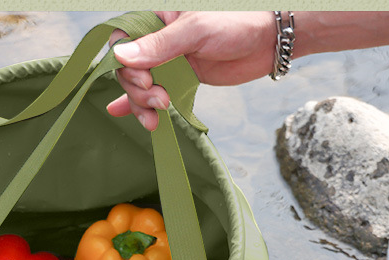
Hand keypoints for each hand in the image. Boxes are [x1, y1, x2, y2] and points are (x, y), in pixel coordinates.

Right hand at [107, 11, 276, 129]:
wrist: (267, 41)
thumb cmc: (235, 22)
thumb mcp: (195, 30)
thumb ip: (159, 45)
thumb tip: (121, 56)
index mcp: (156, 16)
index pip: (121, 39)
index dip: (125, 64)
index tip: (145, 80)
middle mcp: (157, 38)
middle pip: (128, 68)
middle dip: (137, 89)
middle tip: (160, 99)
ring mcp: (167, 60)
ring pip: (138, 85)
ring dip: (141, 103)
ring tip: (158, 114)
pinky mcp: (179, 78)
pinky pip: (152, 92)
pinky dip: (138, 104)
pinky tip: (121, 112)